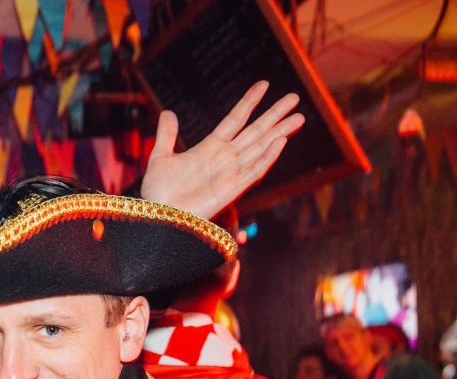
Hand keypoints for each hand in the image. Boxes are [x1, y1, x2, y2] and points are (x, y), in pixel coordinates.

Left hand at [140, 81, 304, 219]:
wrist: (159, 216)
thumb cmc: (159, 192)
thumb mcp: (160, 157)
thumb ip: (166, 135)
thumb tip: (167, 112)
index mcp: (209, 148)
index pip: (235, 119)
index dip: (249, 102)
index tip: (264, 85)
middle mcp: (224, 158)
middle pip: (255, 131)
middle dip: (274, 115)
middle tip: (294, 98)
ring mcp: (230, 173)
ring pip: (260, 148)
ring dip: (279, 133)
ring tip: (298, 117)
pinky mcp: (232, 189)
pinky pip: (254, 170)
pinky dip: (268, 156)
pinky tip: (281, 141)